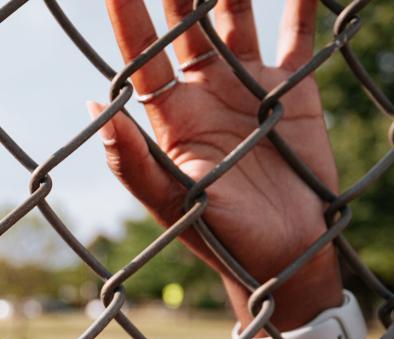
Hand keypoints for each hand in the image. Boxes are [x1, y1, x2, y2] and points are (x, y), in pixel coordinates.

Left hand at [92, 0, 343, 326]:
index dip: (129, 12)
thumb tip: (94, 102)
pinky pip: (296, 34)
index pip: (143, 52)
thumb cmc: (220, 239)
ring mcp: (247, 86)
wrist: (284, 258)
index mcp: (169, 115)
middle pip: (185, 22)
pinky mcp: (292, 90)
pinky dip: (300, 3)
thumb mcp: (172, 203)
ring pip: (235, 16)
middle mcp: (203, 91)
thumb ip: (134, 159)